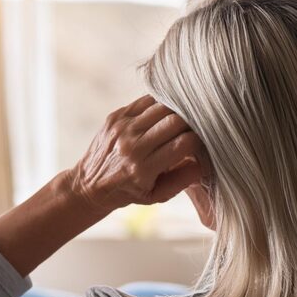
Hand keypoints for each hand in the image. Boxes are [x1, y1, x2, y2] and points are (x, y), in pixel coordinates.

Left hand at [66, 95, 210, 213]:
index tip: (202, 144)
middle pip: (176, 121)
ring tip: (183, 120)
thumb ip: (184, 179)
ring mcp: (122, 127)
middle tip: (196, 129)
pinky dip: (161, 104)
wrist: (90, 183)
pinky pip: (147, 100)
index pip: (184, 143)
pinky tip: (166, 112)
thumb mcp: (158, 196)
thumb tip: (207, 161)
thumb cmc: (129, 192)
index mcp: (143, 169)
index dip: (199, 141)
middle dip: (191, 123)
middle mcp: (132, 146)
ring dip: (178, 111)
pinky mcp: (116, 115)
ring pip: (162, 106)